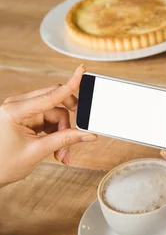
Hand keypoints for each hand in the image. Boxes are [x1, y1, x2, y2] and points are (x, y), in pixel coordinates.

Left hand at [0, 65, 97, 186]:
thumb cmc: (3, 164)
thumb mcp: (37, 151)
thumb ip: (65, 140)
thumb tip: (88, 135)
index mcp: (15, 110)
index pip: (50, 95)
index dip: (70, 83)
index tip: (81, 70)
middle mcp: (18, 106)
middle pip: (56, 102)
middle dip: (68, 122)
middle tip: (77, 135)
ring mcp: (22, 111)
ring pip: (55, 113)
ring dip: (62, 132)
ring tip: (61, 153)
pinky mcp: (26, 118)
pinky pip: (49, 120)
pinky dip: (56, 134)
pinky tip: (55, 149)